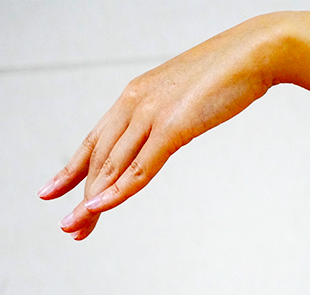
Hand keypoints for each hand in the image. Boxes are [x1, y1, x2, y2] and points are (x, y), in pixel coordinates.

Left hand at [37, 14, 283, 238]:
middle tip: (68, 226)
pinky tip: (99, 207)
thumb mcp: (188, 96)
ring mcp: (152, 114)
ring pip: (112, 165)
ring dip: (91, 200)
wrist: (256, 52)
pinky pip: (140, 166)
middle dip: (78, 194)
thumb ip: (171, 114)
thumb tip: (169, 131)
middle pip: (98, 158)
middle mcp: (134, 103)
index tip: (53, 190)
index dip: (71, 168)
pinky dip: (118, 189)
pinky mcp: (173, 126)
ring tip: (76, 227)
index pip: (95, 140)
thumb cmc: (228, 72)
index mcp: (135, 95)